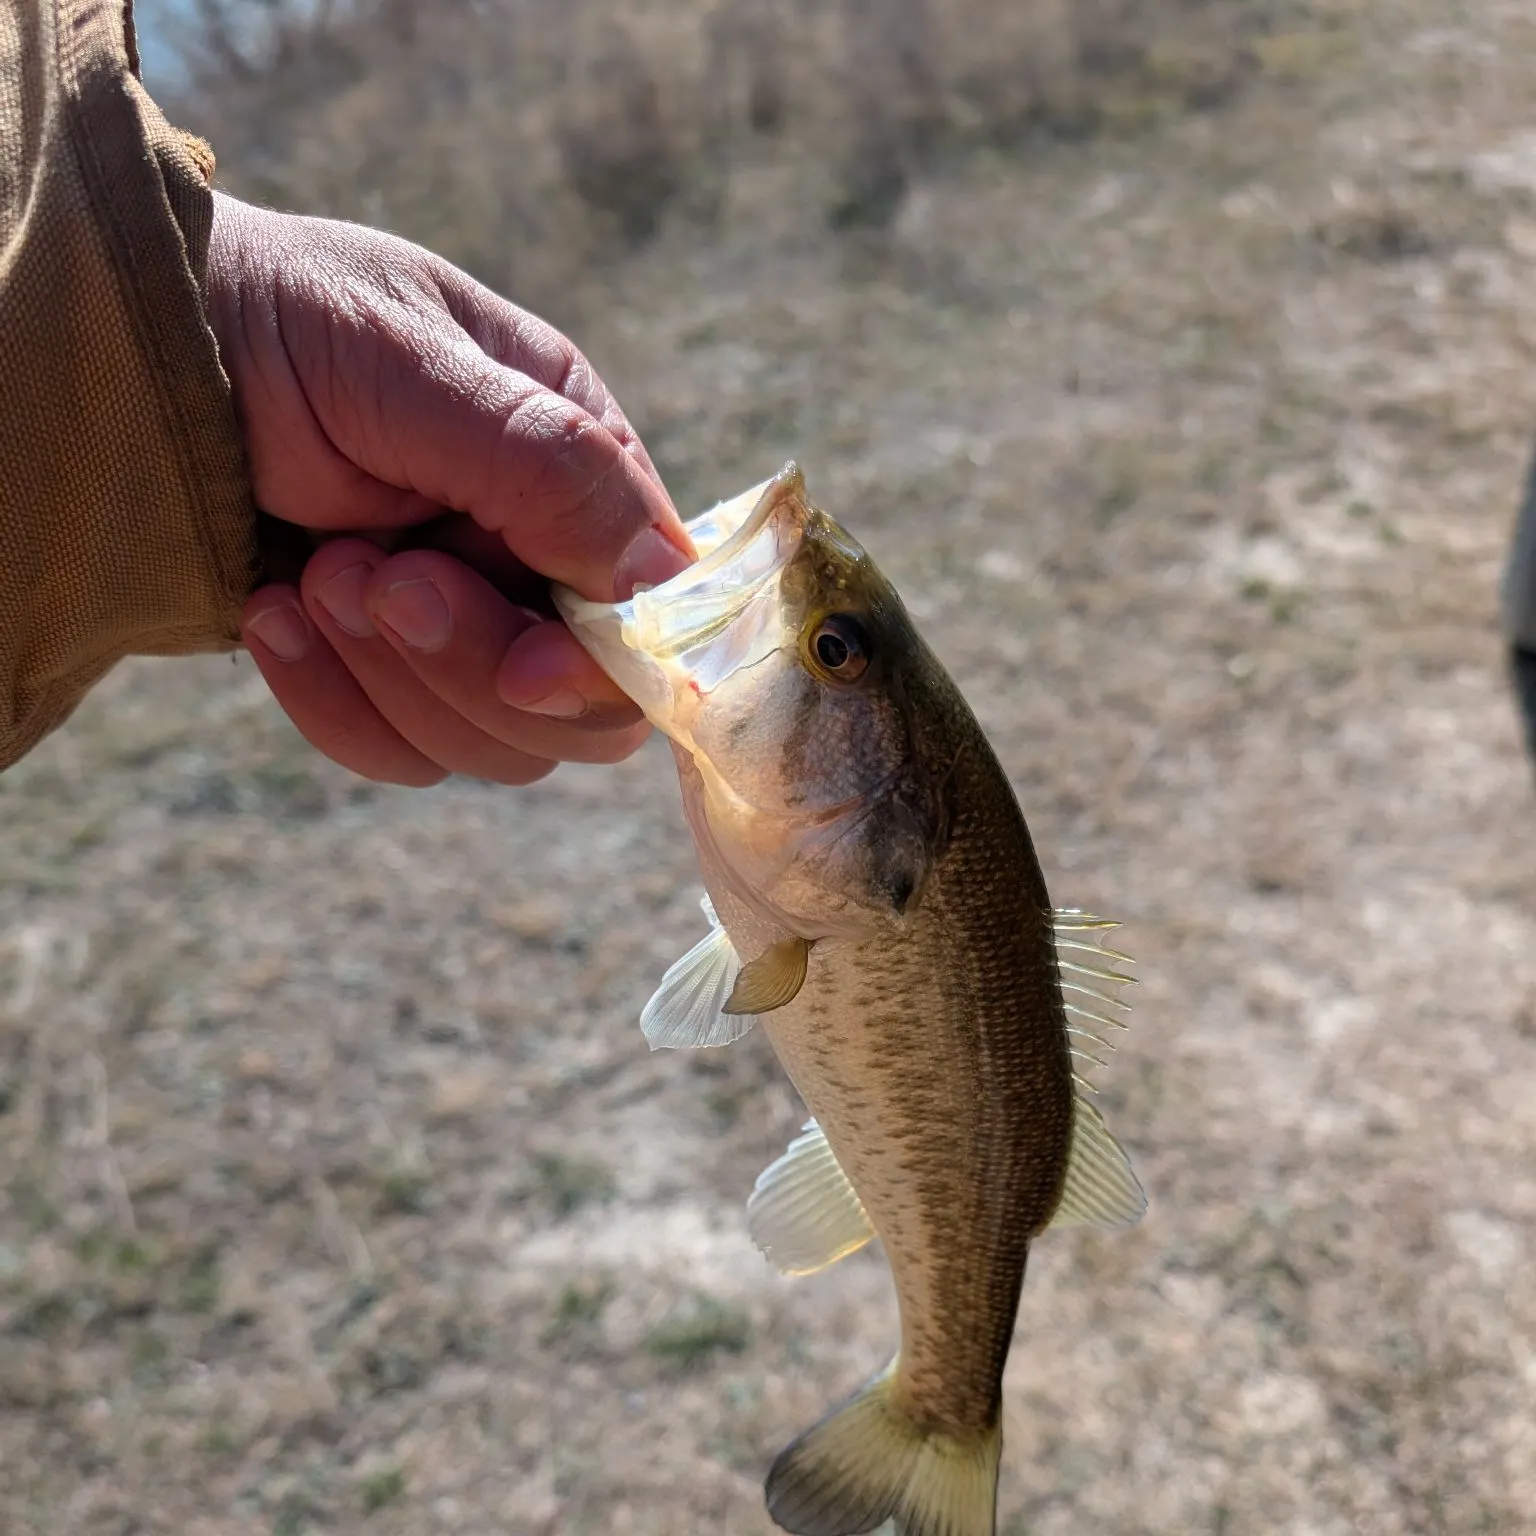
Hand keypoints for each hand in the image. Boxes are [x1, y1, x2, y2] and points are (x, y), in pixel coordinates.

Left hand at [205, 192, 692, 785]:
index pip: (649, 615)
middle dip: (470, 667)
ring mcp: (466, 623)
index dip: (603, 669)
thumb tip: (658, 577)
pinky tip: (273, 616)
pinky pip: (400, 752)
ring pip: (491, 744)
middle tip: (370, 578)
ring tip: (313, 570)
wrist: (129, 345)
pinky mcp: (387, 673)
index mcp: (581, 464)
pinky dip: (334, 705)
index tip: (522, 667)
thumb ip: (544, 463)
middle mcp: (541, 555)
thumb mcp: (407, 361)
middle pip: (577, 709)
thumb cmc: (278, 319)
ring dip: (391, 677)